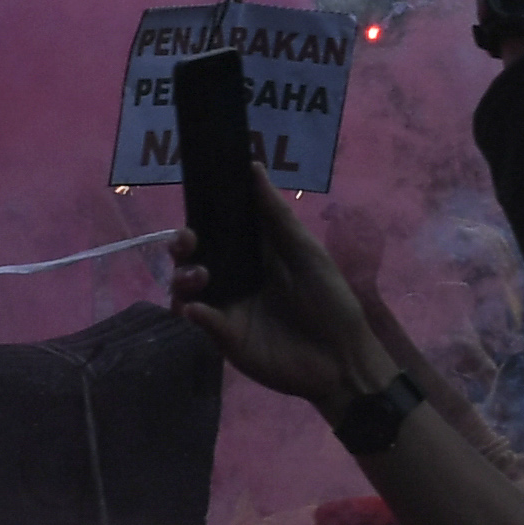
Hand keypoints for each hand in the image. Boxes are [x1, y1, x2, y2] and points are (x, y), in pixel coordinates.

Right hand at [169, 166, 394, 415]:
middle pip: (191, 257)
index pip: (216, 231)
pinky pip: (198, 320)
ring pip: (186, 288)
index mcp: (252, 255)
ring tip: (201, 277)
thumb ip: (276, 215)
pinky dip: (192, 312)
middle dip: (180, 246)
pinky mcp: (223, 337)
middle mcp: (233, 279)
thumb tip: (253, 166)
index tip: (195, 209)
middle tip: (188, 243)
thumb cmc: (330, 301)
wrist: (342, 358)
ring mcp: (225, 308)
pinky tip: (198, 310)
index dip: (200, 219)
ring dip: (183, 277)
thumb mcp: (306, 252)